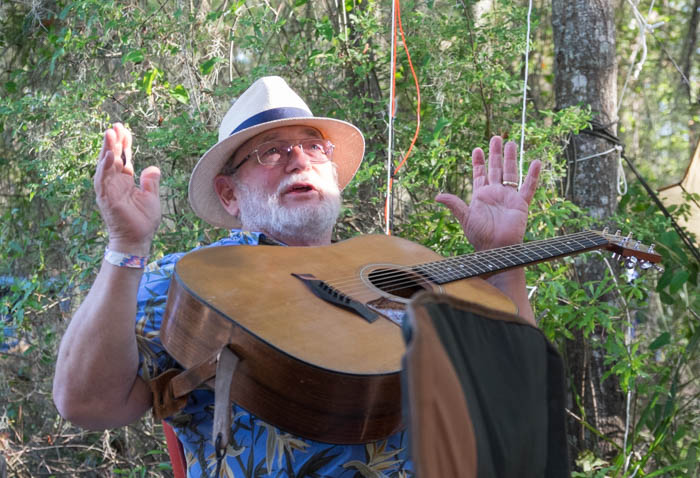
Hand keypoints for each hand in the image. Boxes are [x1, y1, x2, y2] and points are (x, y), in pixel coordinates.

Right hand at [94, 123, 160, 254]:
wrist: (137, 239)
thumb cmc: (143, 221)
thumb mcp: (152, 197)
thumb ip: (151, 182)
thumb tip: (152, 168)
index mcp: (126, 181)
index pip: (124, 158)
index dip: (124, 144)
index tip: (124, 129)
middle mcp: (115, 183)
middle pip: (113, 157)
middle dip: (114, 141)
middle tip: (115, 125)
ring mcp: (109, 189)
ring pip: (105, 165)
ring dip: (107, 149)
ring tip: (110, 134)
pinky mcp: (105, 198)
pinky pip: (102, 180)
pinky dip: (105, 167)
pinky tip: (109, 155)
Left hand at [436, 136, 539, 250]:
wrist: (496, 249)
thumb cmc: (480, 236)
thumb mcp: (465, 217)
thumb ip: (454, 204)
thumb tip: (437, 196)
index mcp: (481, 195)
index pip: (479, 174)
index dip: (478, 162)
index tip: (477, 149)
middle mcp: (495, 193)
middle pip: (495, 169)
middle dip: (495, 154)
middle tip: (496, 137)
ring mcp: (508, 197)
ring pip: (511, 173)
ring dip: (511, 158)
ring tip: (511, 142)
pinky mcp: (521, 204)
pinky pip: (528, 187)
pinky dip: (532, 175)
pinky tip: (535, 162)